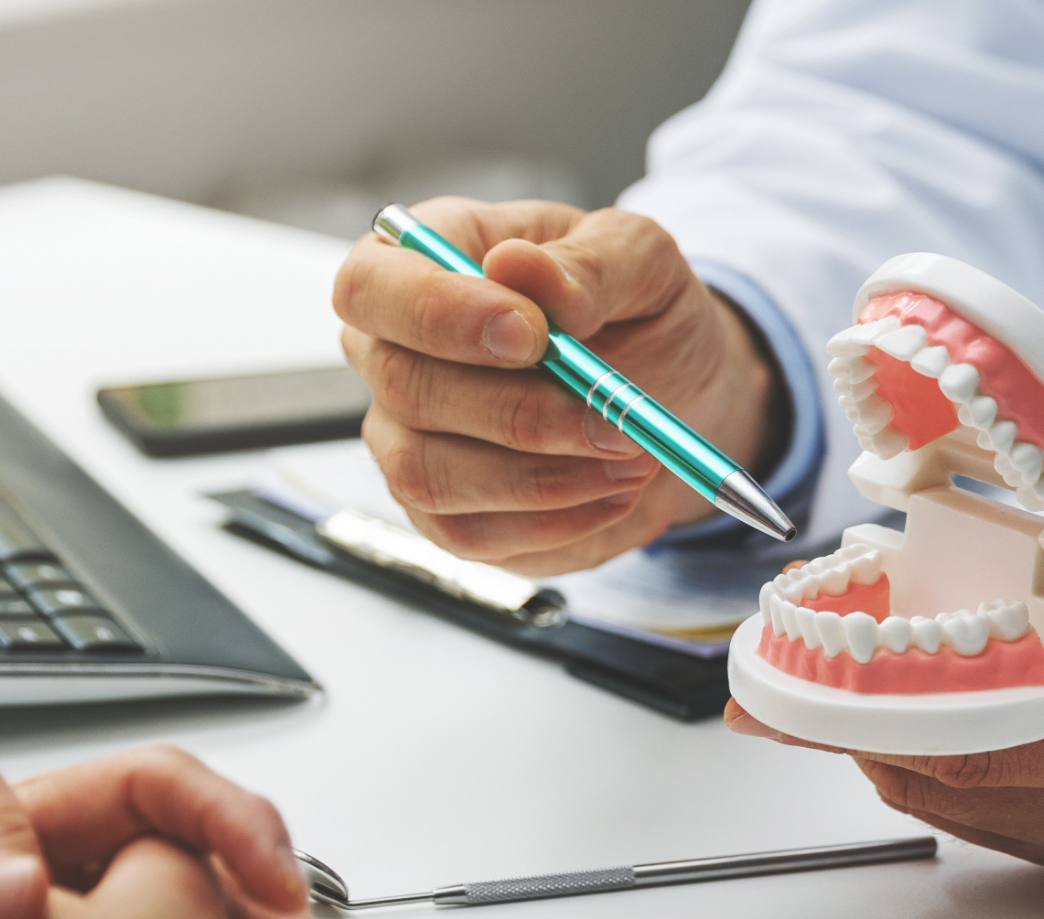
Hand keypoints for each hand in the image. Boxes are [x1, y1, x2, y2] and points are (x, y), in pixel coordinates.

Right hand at [333, 196, 780, 574]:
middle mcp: (392, 351)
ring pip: (428, 474)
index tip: (534, 335)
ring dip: (543, 478)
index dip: (439, 313)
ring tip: (631, 456)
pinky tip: (614, 492)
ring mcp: (404, 438)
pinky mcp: (439, 511)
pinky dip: (554, 521)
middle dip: (519, 413)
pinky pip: (468, 533)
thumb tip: (518, 268)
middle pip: (404, 388)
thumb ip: (588, 262)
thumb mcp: (641, 259)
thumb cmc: (637, 311)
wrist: (671, 396)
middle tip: (616, 420)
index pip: (372, 284)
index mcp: (422, 262)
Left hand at [729, 525, 1043, 884]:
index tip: (787, 665)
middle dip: (850, 723)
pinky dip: (942, 766)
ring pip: (961, 801)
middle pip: (940, 775)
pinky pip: (1000, 816)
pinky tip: (918, 714)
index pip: (966, 732)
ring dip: (887, 746)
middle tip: (774, 669)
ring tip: (824, 683)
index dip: (863, 700)